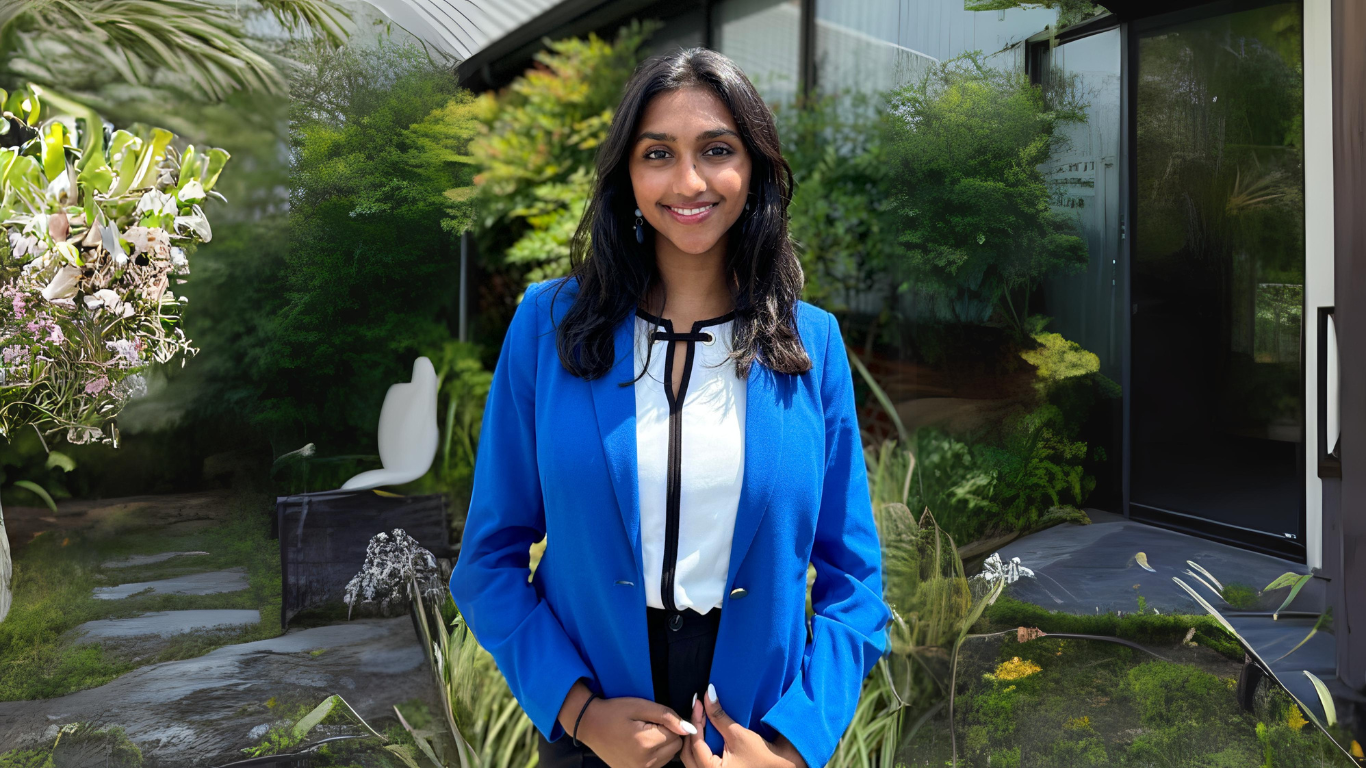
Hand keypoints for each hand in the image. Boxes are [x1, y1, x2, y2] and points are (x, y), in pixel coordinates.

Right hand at [577, 693, 697, 767]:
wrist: (589, 725)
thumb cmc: (614, 711)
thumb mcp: (640, 706)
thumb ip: (667, 716)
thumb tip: (690, 728)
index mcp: (646, 743)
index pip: (678, 734)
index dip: (668, 723)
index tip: (652, 718)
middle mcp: (645, 762)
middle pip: (675, 747)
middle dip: (668, 734)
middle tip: (648, 725)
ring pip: (669, 756)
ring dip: (662, 745)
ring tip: (643, 733)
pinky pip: (658, 764)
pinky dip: (655, 754)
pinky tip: (641, 744)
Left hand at [681, 684, 807, 767]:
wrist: (781, 766)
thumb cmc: (762, 755)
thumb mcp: (738, 735)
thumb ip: (719, 716)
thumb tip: (708, 694)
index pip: (695, 744)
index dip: (695, 721)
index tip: (698, 702)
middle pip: (687, 753)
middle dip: (691, 730)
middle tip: (698, 710)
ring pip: (691, 758)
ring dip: (694, 738)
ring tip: (701, 720)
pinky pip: (699, 761)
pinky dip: (699, 747)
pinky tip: (705, 733)